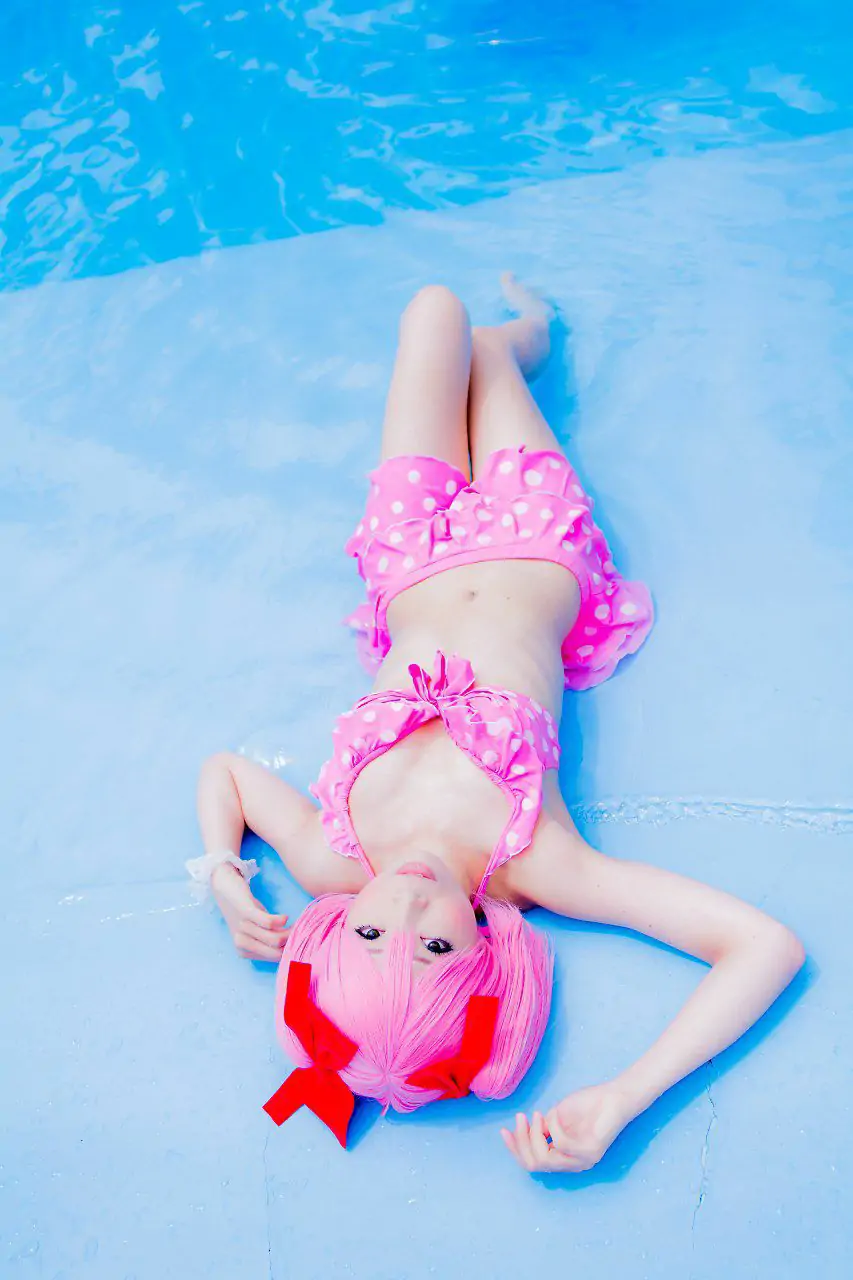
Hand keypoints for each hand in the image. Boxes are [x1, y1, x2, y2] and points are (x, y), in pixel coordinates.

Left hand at [210, 862, 290, 961]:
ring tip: (296, 923)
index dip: (289, 950)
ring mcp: (243, 928)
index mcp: (244, 951)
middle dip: (292, 943)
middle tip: (301, 932)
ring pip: (275, 939)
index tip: (299, 941)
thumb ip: (270, 940)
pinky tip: (285, 916)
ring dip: (290, 931)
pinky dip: (281, 920)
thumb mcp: (256, 929)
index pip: (274, 958)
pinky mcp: (246, 912)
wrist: (223, 886)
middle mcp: (241, 943)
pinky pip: (269, 923)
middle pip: (276, 952)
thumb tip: (292, 945)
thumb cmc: (244, 908)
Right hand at [500, 1081, 634, 1173]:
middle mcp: (572, 1164)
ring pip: (545, 1158)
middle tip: (519, 1118)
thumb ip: (540, 1129)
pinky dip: (552, 1127)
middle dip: (521, 1142)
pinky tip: (553, 1114)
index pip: (533, 1164)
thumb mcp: (555, 1117)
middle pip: (535, 1164)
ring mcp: (582, 1161)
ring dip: (533, 1135)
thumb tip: (520, 1135)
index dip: (515, 1150)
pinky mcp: (590, 1151)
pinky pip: (561, 1144)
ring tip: (535, 1114)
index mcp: (564, 1158)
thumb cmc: (587, 1105)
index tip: (504, 1131)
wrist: (614, 1097)